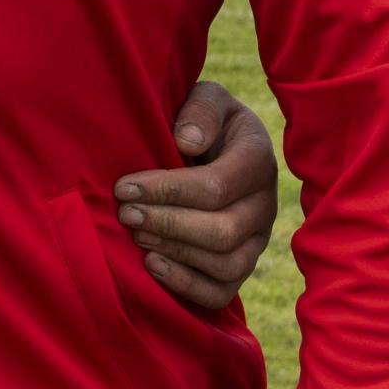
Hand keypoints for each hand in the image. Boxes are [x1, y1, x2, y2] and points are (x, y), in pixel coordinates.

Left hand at [113, 80, 277, 310]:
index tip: (124, 186)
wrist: (212, 145)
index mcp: (257, 159)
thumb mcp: (206, 97)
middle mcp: (265, 205)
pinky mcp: (241, 265)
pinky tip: (152, 265)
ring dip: (174, 253)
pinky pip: (222, 291)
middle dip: (167, 223)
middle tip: (125, 213)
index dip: (167, 190)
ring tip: (136, 235)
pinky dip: (186, 285)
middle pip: (222, 231)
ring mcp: (256, 240)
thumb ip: (201, 110)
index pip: (216, 187)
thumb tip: (187, 142)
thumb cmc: (202, 121)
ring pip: (225, 264)